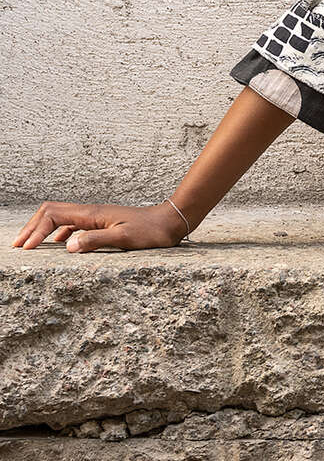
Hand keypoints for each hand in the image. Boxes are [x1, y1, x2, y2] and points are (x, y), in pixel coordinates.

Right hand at [10, 200, 191, 252]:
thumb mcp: (125, 238)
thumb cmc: (151, 231)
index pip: (53, 215)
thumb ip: (96, 241)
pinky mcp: (101, 223)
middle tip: (17, 246)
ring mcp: (95, 217)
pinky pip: (72, 225)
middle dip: (32, 227)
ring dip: (42, 230)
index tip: (25, 248)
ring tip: (30, 246)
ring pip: (60, 218)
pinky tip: (59, 246)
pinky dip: (58, 233)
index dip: (36, 231)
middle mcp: (90, 212)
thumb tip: (67, 247)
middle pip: (51, 212)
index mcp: (92, 214)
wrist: (170, 222)